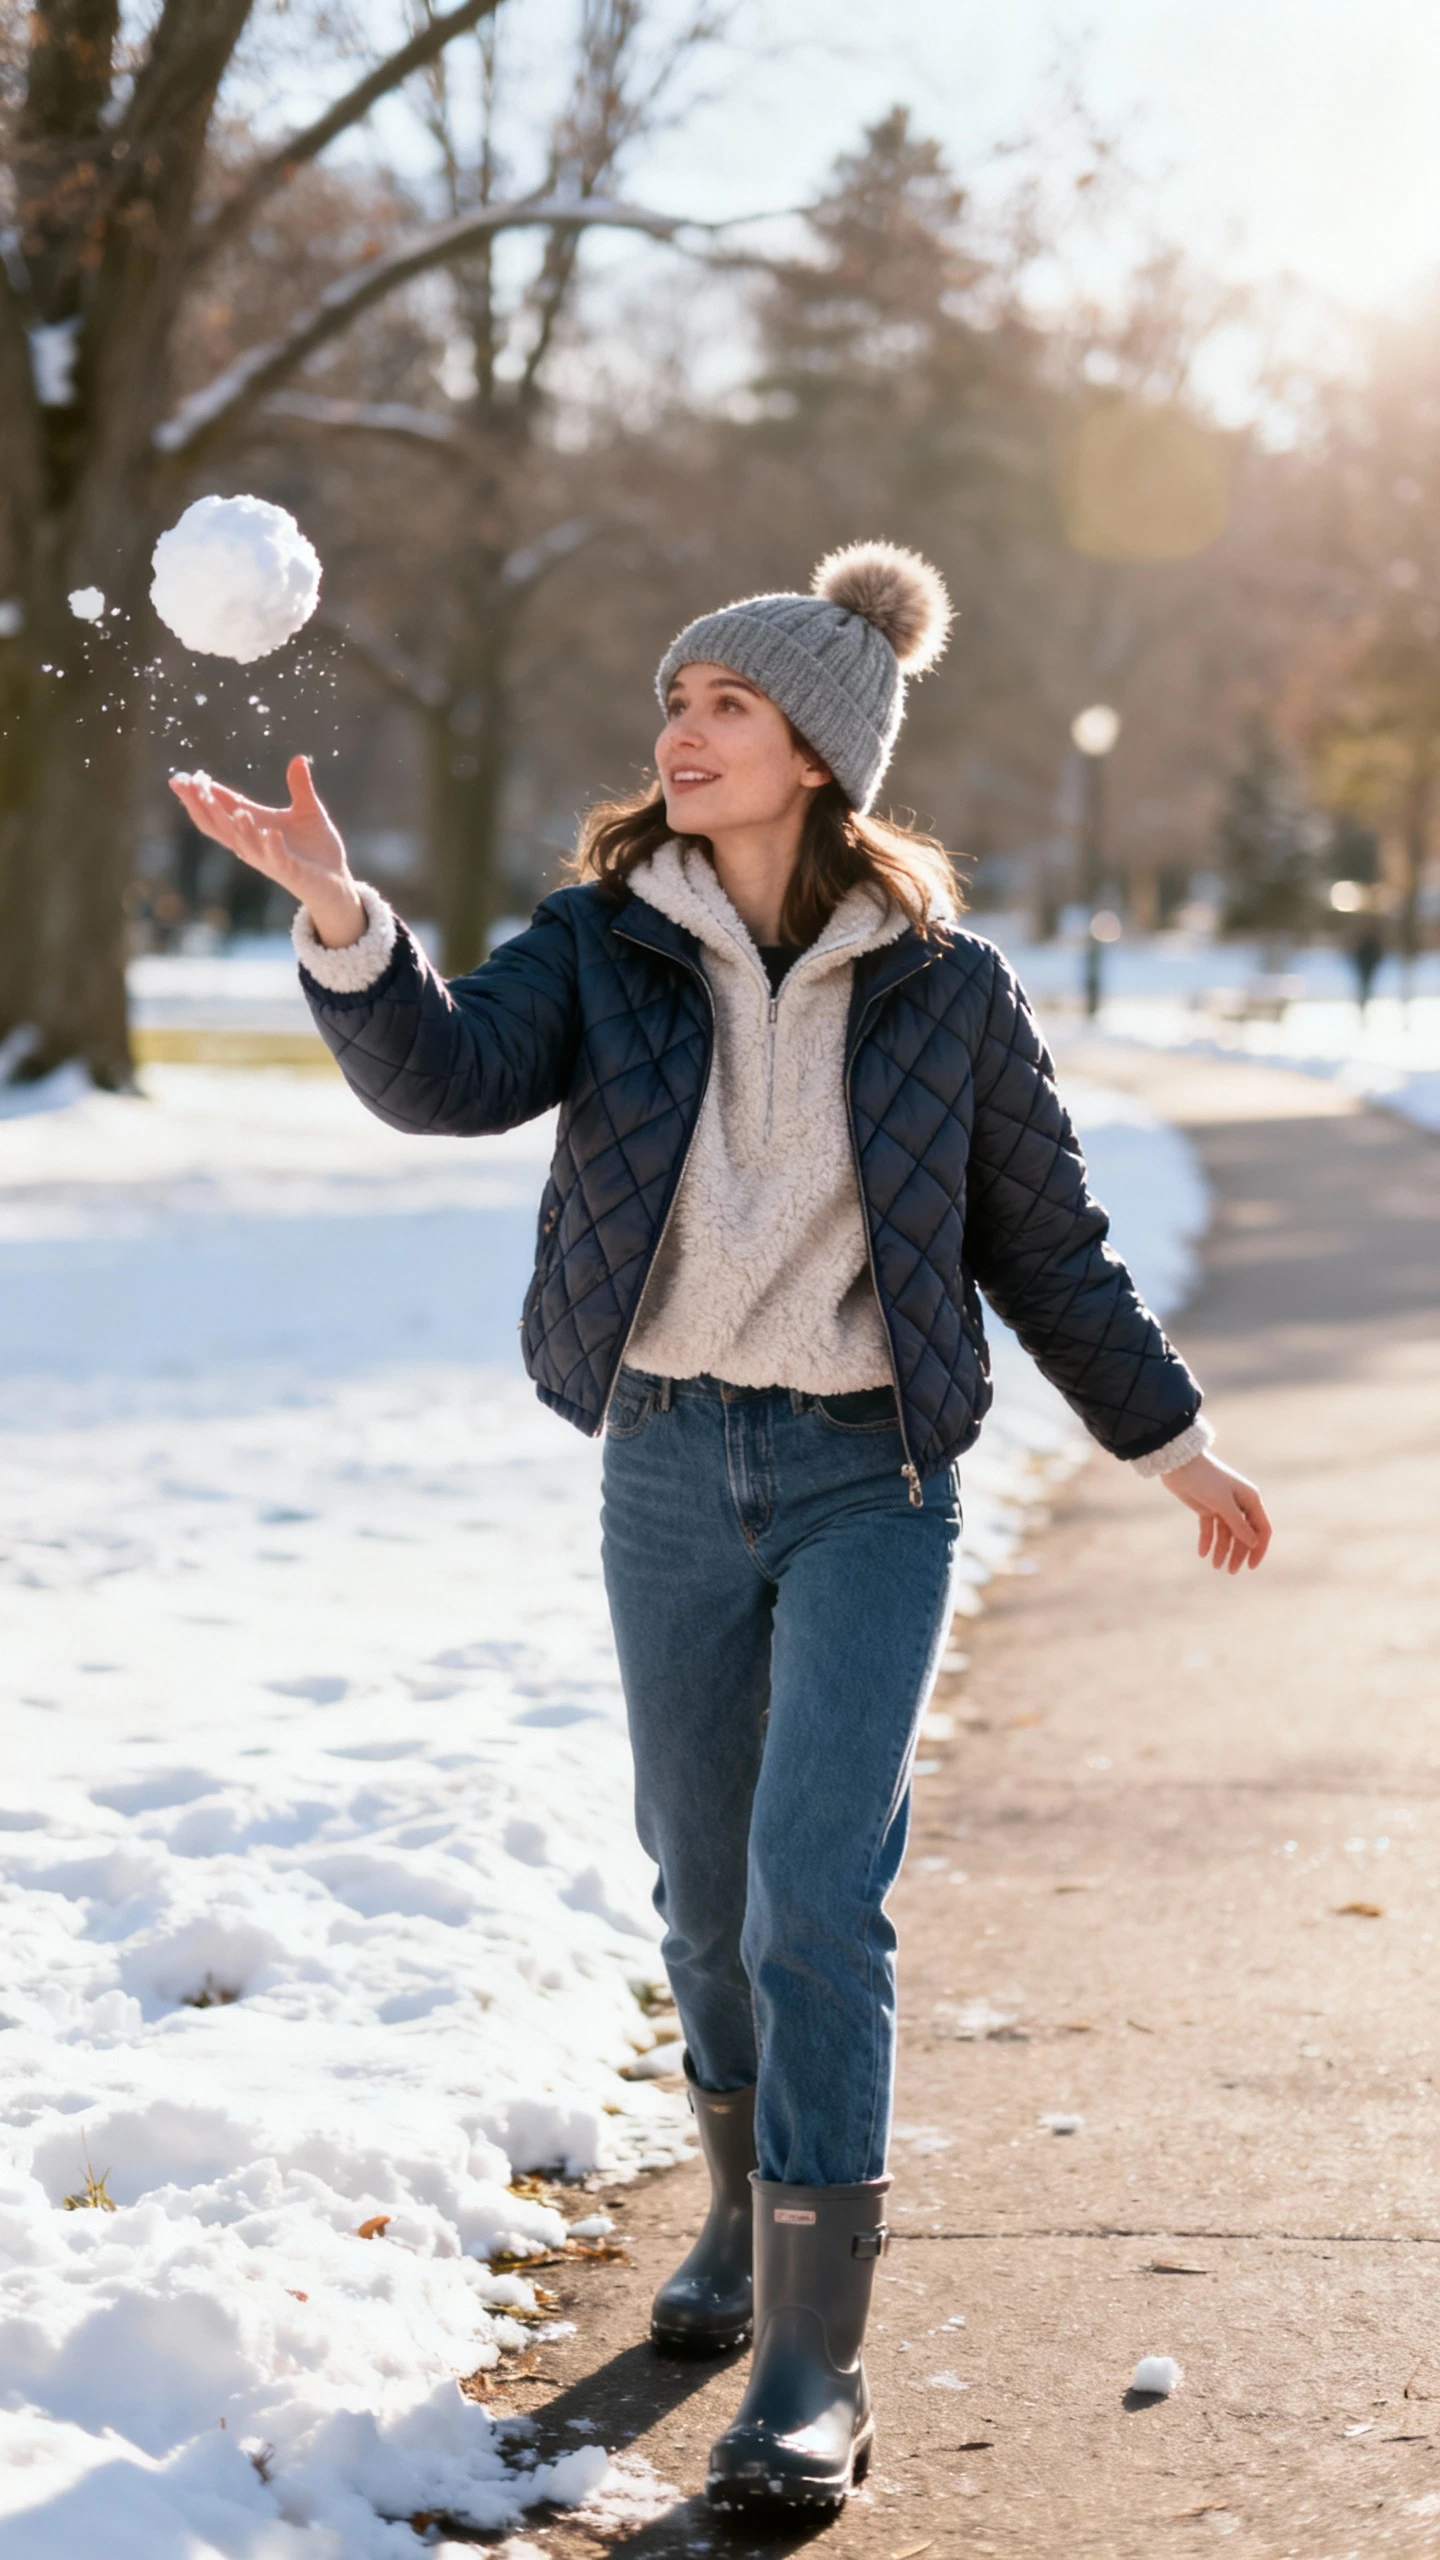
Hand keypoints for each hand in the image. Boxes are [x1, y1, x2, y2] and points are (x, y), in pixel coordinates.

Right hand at [168, 755, 365, 949]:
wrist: (336, 882)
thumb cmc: (317, 849)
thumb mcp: (308, 811)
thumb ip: (300, 786)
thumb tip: (299, 758)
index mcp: (255, 827)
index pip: (222, 808)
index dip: (201, 795)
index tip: (180, 779)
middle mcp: (255, 844)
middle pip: (221, 827)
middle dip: (204, 808)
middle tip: (190, 786)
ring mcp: (271, 859)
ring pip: (246, 844)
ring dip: (239, 828)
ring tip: (237, 811)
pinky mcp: (291, 871)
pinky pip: (278, 859)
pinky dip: (272, 846)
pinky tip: (271, 831)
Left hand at [1162, 1451, 1271, 1572]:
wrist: (1180, 1464)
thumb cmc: (1205, 1479)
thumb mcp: (1223, 1504)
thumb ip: (1238, 1525)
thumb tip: (1254, 1543)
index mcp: (1250, 1500)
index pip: (1261, 1529)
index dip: (1258, 1549)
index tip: (1250, 1566)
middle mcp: (1239, 1504)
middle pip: (1244, 1535)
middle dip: (1238, 1553)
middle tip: (1230, 1571)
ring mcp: (1223, 1507)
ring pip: (1227, 1534)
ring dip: (1222, 1550)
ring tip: (1215, 1566)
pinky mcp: (1206, 1508)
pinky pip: (1210, 1529)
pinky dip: (1207, 1541)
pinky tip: (1203, 1554)